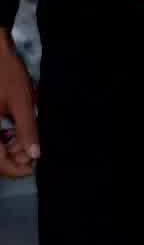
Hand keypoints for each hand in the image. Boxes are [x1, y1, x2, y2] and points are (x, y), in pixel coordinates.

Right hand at [0, 32, 38, 179]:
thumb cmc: (8, 74)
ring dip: (12, 147)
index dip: (17, 169)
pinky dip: (7, 137)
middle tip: (35, 150)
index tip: (34, 166)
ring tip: (29, 140)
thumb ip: (27, 130)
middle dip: (16, 157)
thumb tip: (34, 155)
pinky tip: (19, 131)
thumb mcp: (22, 103)